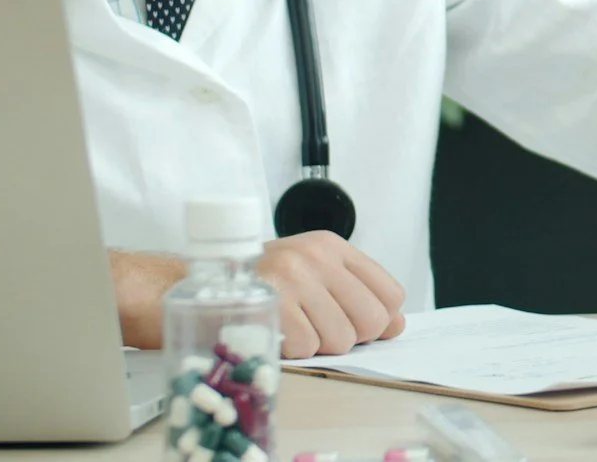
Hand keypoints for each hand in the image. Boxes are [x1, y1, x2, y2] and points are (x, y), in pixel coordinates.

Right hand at [256, 230, 409, 357]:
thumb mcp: (313, 276)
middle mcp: (315, 257)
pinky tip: (278, 333)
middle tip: (323, 330)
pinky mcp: (271, 303)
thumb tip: (396, 325)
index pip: (390, 293)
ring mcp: (292, 279)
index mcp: (332, 247)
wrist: (200, 285)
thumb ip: (357, 295)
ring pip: (341, 338)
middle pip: (372, 319)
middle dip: (352, 336)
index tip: (358, 323)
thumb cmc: (264, 284)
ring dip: (319, 345)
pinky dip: (293, 350)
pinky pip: (307, 347)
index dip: (381, 319)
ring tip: (296, 328)